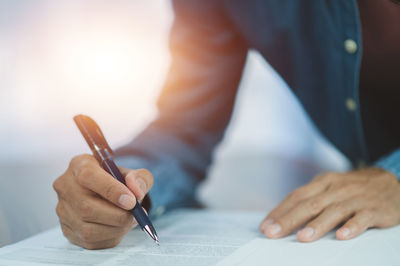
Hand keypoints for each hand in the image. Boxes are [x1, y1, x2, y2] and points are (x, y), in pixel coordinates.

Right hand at [53, 154, 153, 248]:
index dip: (111, 191)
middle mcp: (65, 186)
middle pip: (86, 207)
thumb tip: (136, 191)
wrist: (106, 193)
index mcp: (79, 165)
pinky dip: (110, 237)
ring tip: (130, 221)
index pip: (88, 176)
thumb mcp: (132, 173)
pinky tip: (119, 228)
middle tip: (136, 215)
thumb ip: (140, 178)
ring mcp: (63, 210)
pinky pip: (90, 241)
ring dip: (116, 228)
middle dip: (118, 215)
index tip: (131, 202)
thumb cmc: (118, 181)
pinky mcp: (67, 229)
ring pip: (88, 229)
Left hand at [259, 168, 399, 241]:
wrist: (390, 182)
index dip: (280, 212)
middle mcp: (336, 188)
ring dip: (317, 225)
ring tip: (302, 238)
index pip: (296, 196)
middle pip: (309, 204)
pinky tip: (342, 236)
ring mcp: (355, 198)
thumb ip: (310, 201)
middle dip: (289, 219)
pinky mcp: (374, 209)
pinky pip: (363, 218)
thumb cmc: (352, 189)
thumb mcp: (329, 189)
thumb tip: (283, 218)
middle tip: (273, 233)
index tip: (265, 226)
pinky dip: (352, 226)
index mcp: (323, 182)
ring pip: (334, 211)